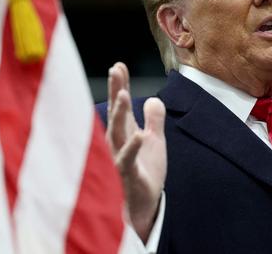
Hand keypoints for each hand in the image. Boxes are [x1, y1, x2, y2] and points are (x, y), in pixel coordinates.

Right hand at [106, 62, 166, 241]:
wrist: (145, 205)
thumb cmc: (146, 172)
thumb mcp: (155, 141)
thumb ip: (154, 120)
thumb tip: (155, 98)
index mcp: (127, 132)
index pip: (122, 105)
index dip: (120, 85)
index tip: (119, 65)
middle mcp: (120, 142)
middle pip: (117, 113)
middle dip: (116, 92)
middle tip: (115, 71)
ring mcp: (121, 157)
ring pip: (117, 133)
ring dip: (120, 114)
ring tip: (124, 95)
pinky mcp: (127, 174)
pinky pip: (127, 159)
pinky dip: (132, 147)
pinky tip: (139, 134)